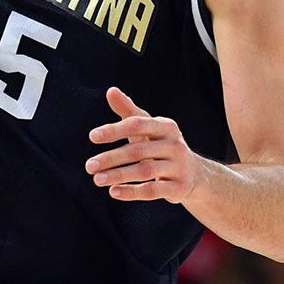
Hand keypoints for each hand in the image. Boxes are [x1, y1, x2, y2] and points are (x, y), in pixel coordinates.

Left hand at [85, 87, 203, 203]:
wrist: (194, 174)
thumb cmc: (162, 146)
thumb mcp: (149, 128)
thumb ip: (129, 111)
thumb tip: (111, 91)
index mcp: (167, 126)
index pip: (137, 124)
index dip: (115, 130)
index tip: (92, 136)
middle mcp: (175, 144)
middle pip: (138, 150)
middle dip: (111, 158)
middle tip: (89, 166)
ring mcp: (179, 166)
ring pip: (145, 171)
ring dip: (118, 175)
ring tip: (96, 179)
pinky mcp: (179, 188)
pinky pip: (153, 191)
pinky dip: (132, 192)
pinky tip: (113, 192)